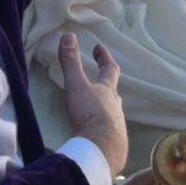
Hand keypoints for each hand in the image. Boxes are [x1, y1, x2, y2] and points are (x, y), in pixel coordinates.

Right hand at [58, 32, 127, 174]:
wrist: (102, 149)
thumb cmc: (90, 114)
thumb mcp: (77, 85)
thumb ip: (71, 62)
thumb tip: (68, 35)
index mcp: (108, 91)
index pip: (110, 69)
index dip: (104, 57)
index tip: (98, 48)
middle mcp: (116, 107)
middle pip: (113, 92)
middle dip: (106, 83)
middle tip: (101, 78)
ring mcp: (117, 125)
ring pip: (112, 112)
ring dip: (105, 106)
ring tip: (96, 107)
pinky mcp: (114, 143)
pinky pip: (108, 130)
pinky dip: (102, 126)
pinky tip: (97, 133)